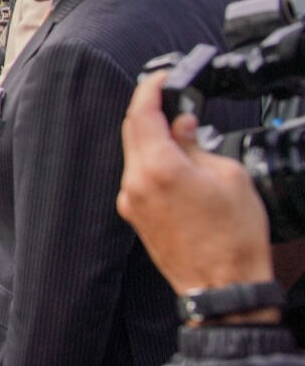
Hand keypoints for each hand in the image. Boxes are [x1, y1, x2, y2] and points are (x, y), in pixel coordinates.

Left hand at [118, 72, 271, 296]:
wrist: (222, 287)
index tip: (161, 78)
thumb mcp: (230, 176)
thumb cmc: (233, 239)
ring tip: (181, 131)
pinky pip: (137, 175)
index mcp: (158, 168)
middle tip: (170, 97)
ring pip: (133, 153)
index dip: (150, 88)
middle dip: (148, 109)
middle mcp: (136, 183)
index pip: (142, 113)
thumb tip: (183, 125)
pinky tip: (175, 161)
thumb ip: (198, 144)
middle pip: (132, 130)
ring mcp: (131, 201)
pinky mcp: (134, 215)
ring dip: (151, 136)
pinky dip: (151, 160)